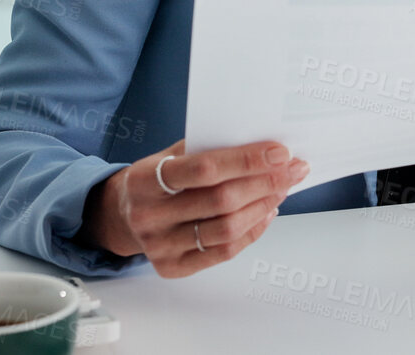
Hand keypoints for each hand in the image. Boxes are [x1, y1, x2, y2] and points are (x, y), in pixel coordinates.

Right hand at [81, 139, 308, 277]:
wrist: (121, 214)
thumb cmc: (155, 178)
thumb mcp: (169, 155)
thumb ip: (207, 149)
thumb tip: (262, 147)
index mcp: (145, 180)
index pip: (204, 169)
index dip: (246, 161)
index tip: (280, 153)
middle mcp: (148, 216)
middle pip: (221, 201)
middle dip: (265, 183)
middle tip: (293, 170)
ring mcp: (158, 246)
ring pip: (226, 229)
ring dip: (264, 207)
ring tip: (282, 189)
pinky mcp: (172, 267)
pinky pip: (224, 252)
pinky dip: (252, 231)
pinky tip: (266, 212)